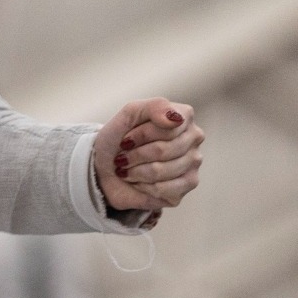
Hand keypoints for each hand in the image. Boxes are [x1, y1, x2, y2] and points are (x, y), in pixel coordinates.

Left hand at [94, 98, 203, 213]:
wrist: (104, 168)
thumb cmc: (118, 139)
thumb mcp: (129, 114)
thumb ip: (154, 107)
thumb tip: (176, 119)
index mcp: (183, 116)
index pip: (166, 127)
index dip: (140, 135)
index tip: (125, 138)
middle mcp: (193, 138)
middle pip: (162, 150)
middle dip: (135, 155)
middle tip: (123, 156)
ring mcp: (193, 162)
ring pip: (161, 171)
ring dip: (135, 171)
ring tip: (129, 169)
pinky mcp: (187, 185)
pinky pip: (164, 190)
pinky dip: (143, 186)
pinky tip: (140, 182)